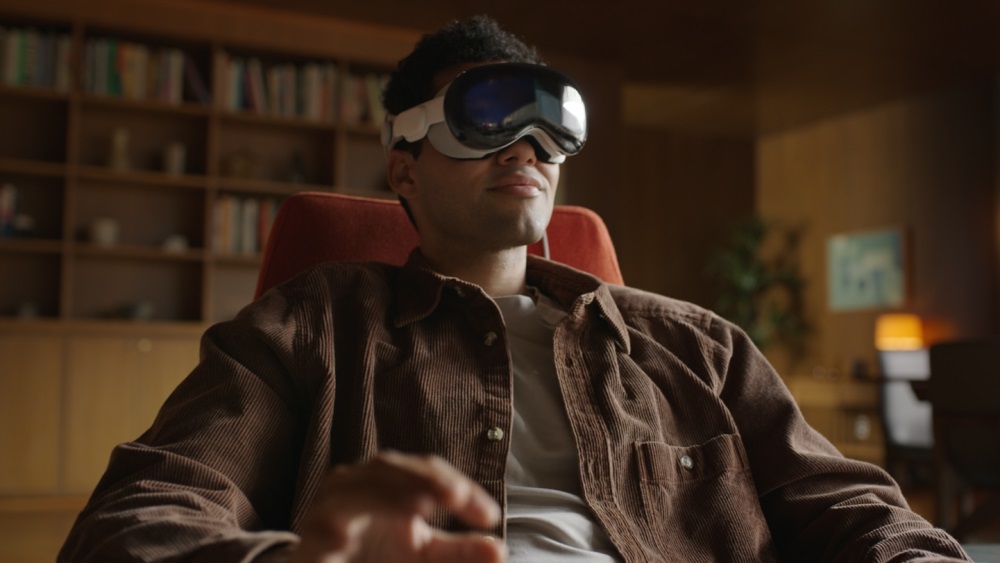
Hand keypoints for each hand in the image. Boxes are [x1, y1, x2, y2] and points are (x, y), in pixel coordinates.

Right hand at [289, 451, 504, 562]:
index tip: (489, 516)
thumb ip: (460, 552)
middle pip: (387, 467)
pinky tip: (351, 540)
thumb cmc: (375, 557)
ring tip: (419, 505)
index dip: (457, 485)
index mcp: (385, 482)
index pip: (424, 470)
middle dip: (425, 478)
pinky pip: (319, 533)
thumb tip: (499, 549)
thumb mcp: (423, 556)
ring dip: (386, 495)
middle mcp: (353, 488)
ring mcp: (326, 513)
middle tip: (457, 496)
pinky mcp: (308, 545)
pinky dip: (334, 532)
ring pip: (350, 490)